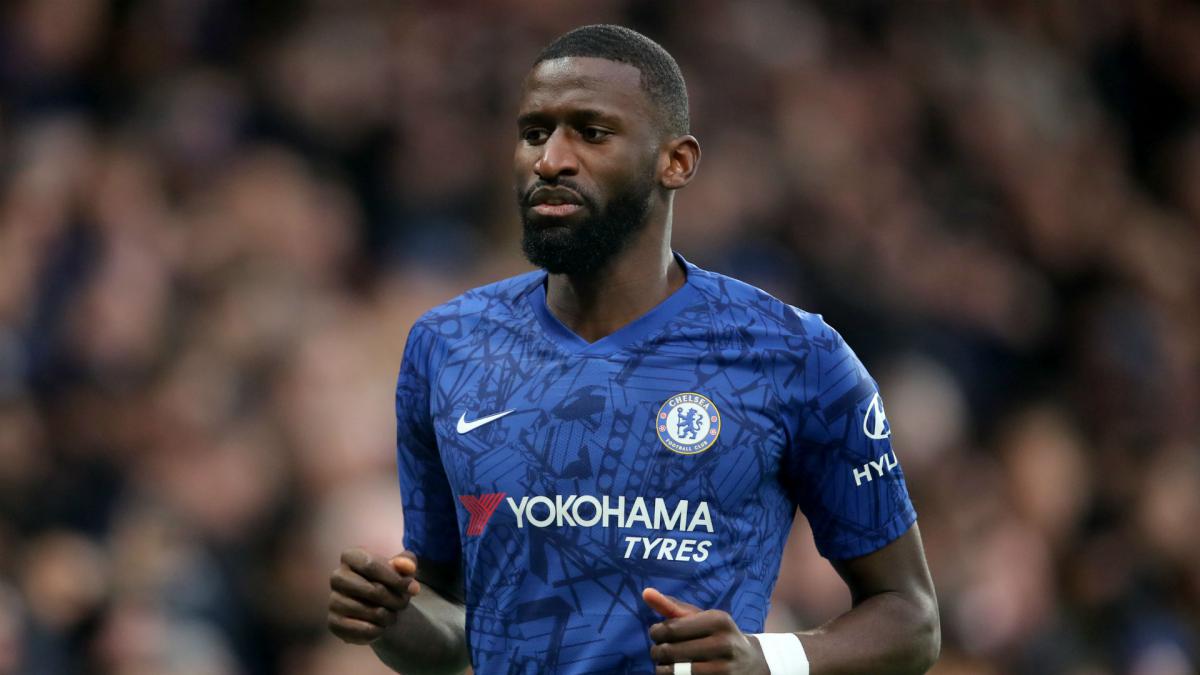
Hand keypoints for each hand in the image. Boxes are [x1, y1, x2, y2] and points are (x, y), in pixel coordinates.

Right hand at [328, 547, 420, 644]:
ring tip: (393, 614)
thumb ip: (407, 562)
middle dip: (395, 599)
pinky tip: (382, 626)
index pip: (371, 565)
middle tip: (404, 604)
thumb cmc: (390, 580)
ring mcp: (333, 600)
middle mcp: (337, 576)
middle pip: (372, 590)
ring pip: (368, 612)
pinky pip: (361, 630)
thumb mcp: (402, 567)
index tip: (412, 588)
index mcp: (350, 556)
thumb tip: (408, 567)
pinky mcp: (334, 622)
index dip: (395, 578)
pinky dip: (377, 631)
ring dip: (388, 616)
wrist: (377, 604)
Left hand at [643, 587, 769, 674]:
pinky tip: (678, 674)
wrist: (752, 663)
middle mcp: (724, 644)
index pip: (670, 628)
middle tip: (659, 652)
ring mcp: (724, 669)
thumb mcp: (701, 618)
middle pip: (670, 651)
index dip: (656, 633)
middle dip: (657, 652)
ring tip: (666, 666)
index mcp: (718, 620)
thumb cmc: (718, 636)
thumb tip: (646, 592)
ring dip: (663, 670)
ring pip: (674, 672)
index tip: (657, 635)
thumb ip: (672, 607)